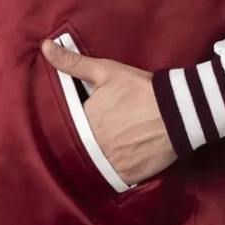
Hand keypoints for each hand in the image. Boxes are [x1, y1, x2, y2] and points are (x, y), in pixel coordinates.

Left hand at [40, 38, 176, 184]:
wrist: (179, 111)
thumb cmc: (141, 89)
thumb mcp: (106, 71)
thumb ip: (73, 63)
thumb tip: (45, 47)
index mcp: (84, 121)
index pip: (72, 126)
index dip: (82, 121)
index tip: (95, 117)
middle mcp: (93, 145)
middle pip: (83, 146)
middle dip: (91, 139)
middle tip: (111, 130)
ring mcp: (110, 162)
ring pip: (96, 163)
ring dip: (102, 156)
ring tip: (117, 144)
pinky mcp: (128, 175)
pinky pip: (114, 178)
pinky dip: (117, 170)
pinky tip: (125, 157)